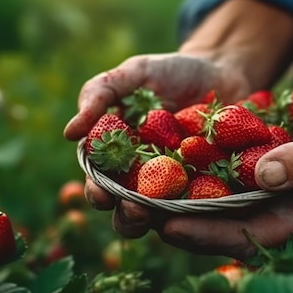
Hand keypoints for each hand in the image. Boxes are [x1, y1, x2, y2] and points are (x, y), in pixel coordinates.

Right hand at [65, 52, 253, 236]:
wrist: (222, 71)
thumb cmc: (171, 72)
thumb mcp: (135, 73)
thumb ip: (100, 94)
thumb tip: (69, 133)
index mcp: (119, 157)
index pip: (100, 184)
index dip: (97, 192)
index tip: (102, 192)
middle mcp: (146, 179)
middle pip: (128, 211)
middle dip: (128, 216)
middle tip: (137, 209)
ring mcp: (180, 187)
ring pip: (165, 218)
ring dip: (162, 221)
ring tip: (168, 213)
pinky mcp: (212, 188)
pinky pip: (206, 205)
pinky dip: (204, 208)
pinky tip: (208, 204)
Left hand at [105, 95, 292, 258]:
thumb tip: (263, 175)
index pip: (251, 233)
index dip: (207, 231)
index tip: (165, 222)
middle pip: (232, 235)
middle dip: (188, 229)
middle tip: (142, 216)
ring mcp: (288, 212)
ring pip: (231, 224)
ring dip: (191, 216)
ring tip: (147, 205)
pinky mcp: (280, 198)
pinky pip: (237, 205)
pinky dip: (207, 199)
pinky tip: (178, 186)